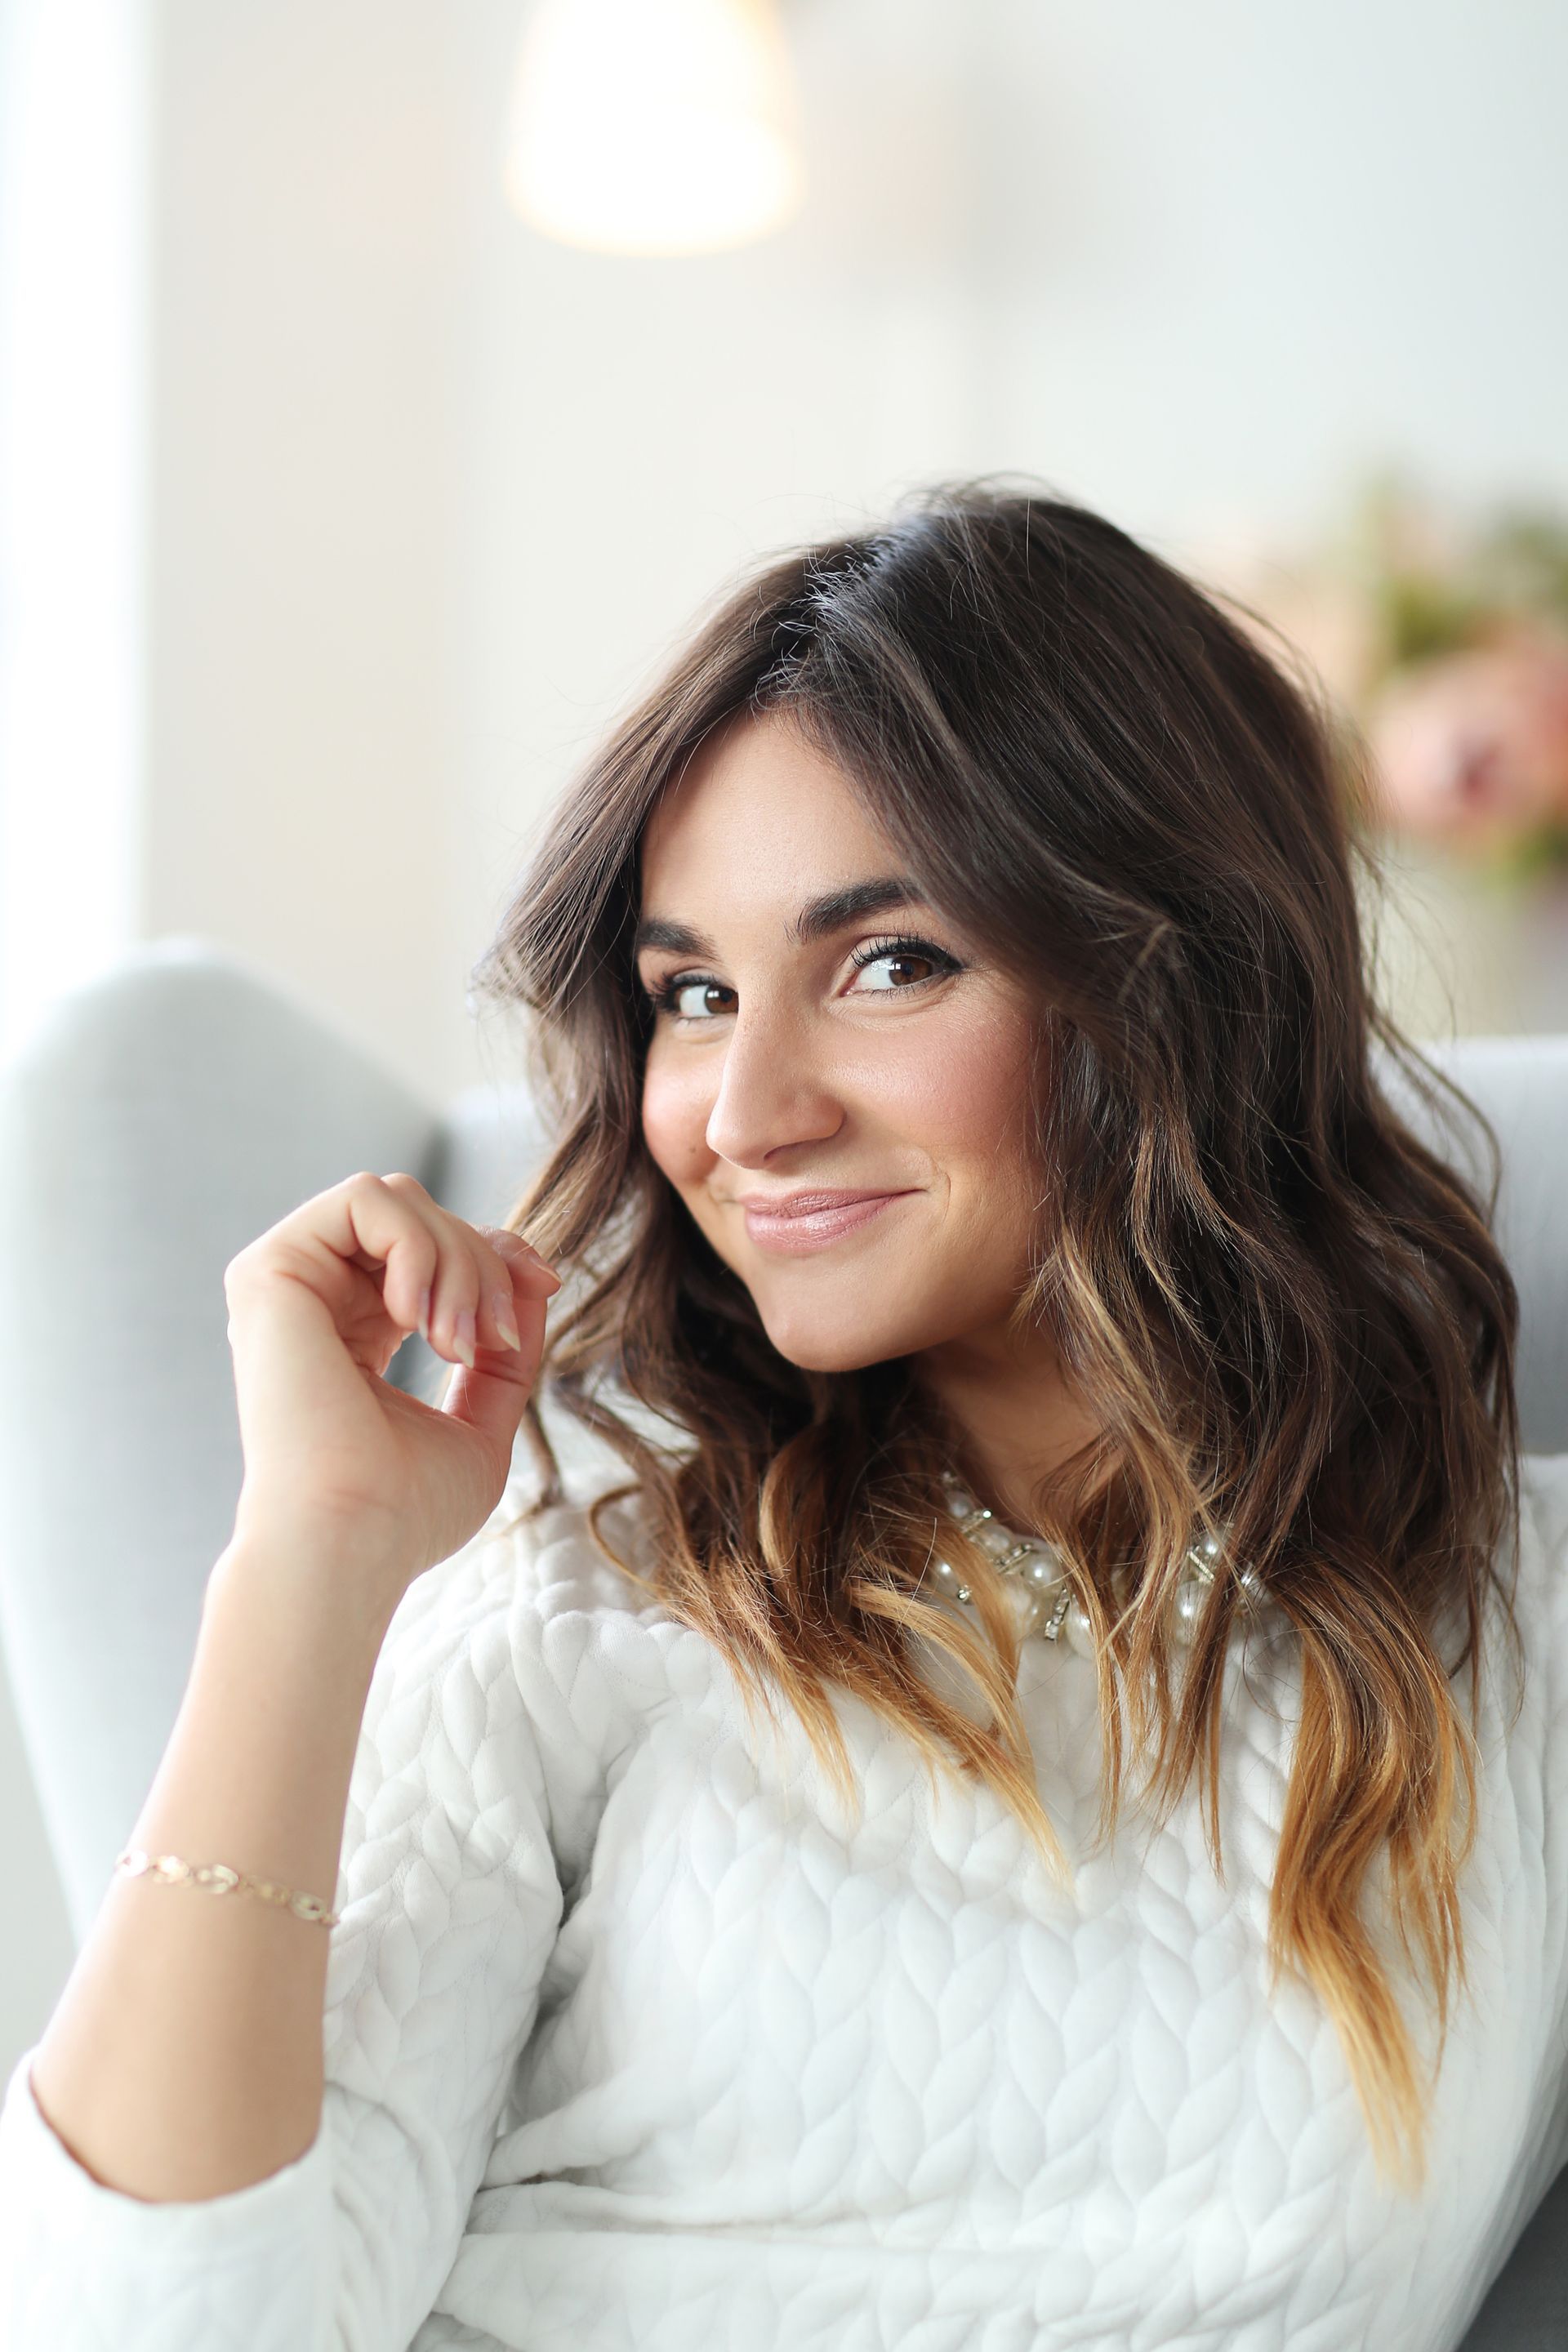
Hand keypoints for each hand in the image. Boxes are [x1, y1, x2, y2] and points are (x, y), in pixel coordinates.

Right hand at [221, 1171, 561, 1603]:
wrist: (351, 1539)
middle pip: (424, 1216)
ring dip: (456, 1258)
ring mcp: (287, 1281)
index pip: (433, 1248)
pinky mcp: (270, 1270)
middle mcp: (315, 1299)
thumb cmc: (406, 1509)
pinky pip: (365, 1197)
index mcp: (354, 1330)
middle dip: (483, 1263)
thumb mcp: (482, 1421)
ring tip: (455, 1340)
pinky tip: (415, 1316)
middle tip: (486, 1340)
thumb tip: (534, 1277)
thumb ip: (506, 1350)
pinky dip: (416, 1245)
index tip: (543, 1288)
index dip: (497, 1253)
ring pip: (400, 1200)